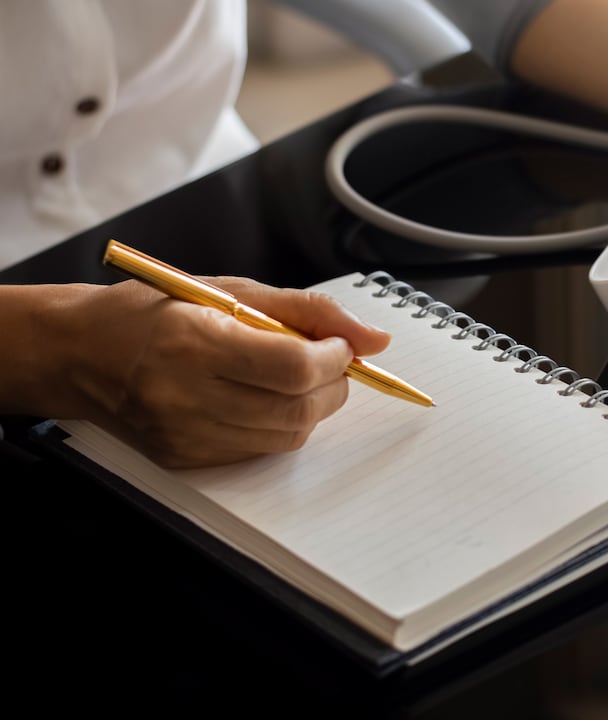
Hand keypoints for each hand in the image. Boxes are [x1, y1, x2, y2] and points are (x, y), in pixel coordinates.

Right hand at [63, 278, 390, 467]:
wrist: (78, 352)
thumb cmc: (154, 311)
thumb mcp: (230, 290)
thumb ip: (307, 311)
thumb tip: (374, 338)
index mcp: (196, 342)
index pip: (294, 366)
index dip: (334, 357)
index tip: (339, 344)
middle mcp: (186, 395)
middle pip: (297, 409)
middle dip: (333, 386)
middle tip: (328, 362)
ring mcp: (184, 435)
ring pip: (286, 437)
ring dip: (312, 408)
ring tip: (298, 378)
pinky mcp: (184, 459)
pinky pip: (258, 451)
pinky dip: (279, 426)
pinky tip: (264, 398)